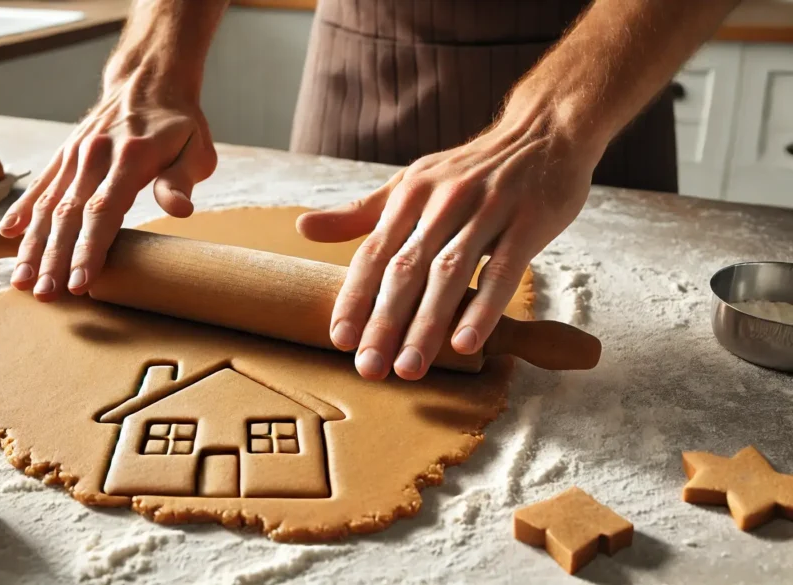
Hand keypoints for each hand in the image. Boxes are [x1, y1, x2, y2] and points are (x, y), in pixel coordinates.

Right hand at [0, 68, 216, 300]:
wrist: (149, 80)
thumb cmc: (179, 125)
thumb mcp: (195, 149)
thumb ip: (181, 181)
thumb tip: (180, 211)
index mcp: (130, 157)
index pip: (104, 211)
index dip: (90, 249)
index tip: (81, 283)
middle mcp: (95, 155)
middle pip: (69, 214)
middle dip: (55, 258)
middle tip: (45, 294)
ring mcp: (75, 154)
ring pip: (49, 204)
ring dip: (33, 244)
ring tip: (22, 280)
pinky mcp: (64, 154)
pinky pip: (41, 185)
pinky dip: (23, 210)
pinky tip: (8, 236)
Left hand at [297, 115, 600, 380]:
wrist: (543, 132)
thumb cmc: (470, 170)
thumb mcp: (412, 182)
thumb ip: (361, 213)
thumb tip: (303, 229)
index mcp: (409, 194)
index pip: (374, 253)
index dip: (355, 297)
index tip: (340, 339)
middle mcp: (443, 202)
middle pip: (406, 270)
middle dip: (384, 322)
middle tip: (370, 369)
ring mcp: (487, 210)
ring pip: (449, 274)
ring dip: (427, 324)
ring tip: (410, 368)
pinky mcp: (528, 222)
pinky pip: (502, 271)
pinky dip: (483, 308)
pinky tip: (466, 343)